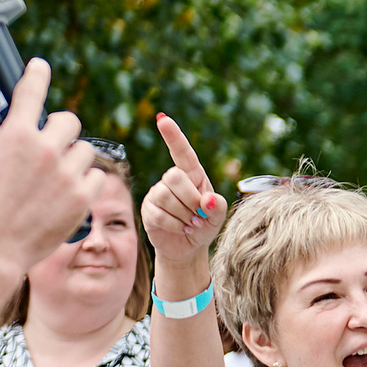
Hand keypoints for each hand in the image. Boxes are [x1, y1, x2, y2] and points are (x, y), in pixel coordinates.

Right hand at [0, 60, 96, 282]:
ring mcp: (66, 173)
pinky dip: (86, 183)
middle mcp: (44, 149)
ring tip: (58, 179)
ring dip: (74, 159)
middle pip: (69, 120)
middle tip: (52, 144)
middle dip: (61, 130)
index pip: (30, 92)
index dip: (37, 75)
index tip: (40, 67)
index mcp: (15, 135)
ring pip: (85, 150)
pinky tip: (70, 194)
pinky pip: (96, 177)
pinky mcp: (82, 198)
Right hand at [144, 113, 227, 266]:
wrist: (188, 247)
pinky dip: (175, 225)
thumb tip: (207, 199)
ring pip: (166, 196)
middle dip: (190, 198)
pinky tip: (182, 229)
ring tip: (191, 223)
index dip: (173, 135)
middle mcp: (172, 179)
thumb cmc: (205, 225)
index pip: (182, 152)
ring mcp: (158, 193)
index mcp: (193, 174)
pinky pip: (159, 214)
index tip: (162, 119)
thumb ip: (218, 207)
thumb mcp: (218, 217)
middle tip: (199, 215)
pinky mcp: (148, 209)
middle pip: (173, 175)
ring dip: (184, 215)